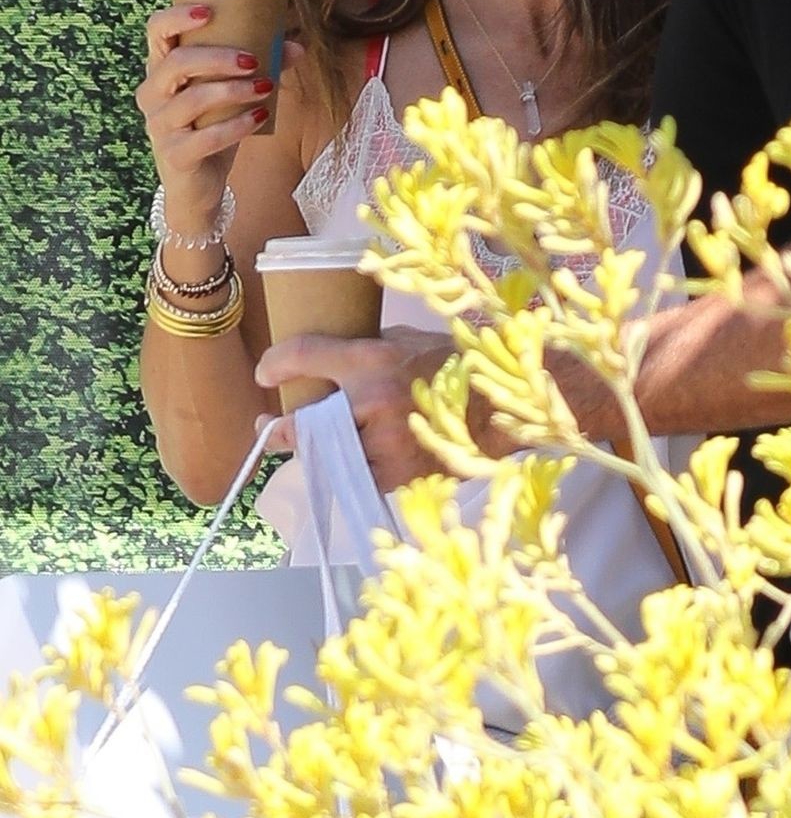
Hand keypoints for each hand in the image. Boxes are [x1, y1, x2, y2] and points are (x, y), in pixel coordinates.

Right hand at [136, 3, 303, 230]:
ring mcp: (160, 127)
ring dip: (234, 91)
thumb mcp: (231, 95)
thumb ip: (260, 68)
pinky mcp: (175, 155)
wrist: (198, 187)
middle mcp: (152, 95)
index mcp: (161, 70)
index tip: (211, 11)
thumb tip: (298, 46)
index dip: (178, 16)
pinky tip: (261, 117)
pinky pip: (206, 137)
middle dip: (219, 57)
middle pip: (177, 63)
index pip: (156, 31)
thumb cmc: (212, 128)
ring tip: (266, 87)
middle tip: (255, 59)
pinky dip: (238, 125)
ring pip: (193, 100)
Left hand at [255, 326, 455, 490]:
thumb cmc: (450, 365)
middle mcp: (375, 402)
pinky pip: (359, 476)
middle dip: (281, 431)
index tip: (265, 375)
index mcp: (375, 360)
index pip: (307, 356)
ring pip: (328, 459)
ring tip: (312, 446)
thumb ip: (362, 353)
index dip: (276, 365)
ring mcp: (386, 445)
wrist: (498, 404)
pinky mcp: (399, 476)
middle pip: (305, 425)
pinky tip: (358, 458)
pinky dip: (354, 468)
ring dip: (318, 454)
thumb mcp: (403, 341)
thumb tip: (323, 367)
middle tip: (268, 427)